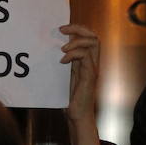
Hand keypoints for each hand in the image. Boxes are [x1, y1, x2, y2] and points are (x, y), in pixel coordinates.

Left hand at [59, 23, 100, 144]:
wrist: (77, 115)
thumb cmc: (69, 99)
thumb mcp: (64, 76)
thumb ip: (64, 63)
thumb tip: (51, 50)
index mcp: (86, 61)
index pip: (89, 37)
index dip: (77, 29)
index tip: (61, 29)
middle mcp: (92, 63)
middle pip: (94, 36)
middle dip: (78, 28)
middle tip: (62, 30)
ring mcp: (92, 69)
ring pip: (93, 43)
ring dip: (76, 41)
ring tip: (63, 49)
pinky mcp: (90, 76)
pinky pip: (85, 58)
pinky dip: (73, 55)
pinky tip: (62, 61)